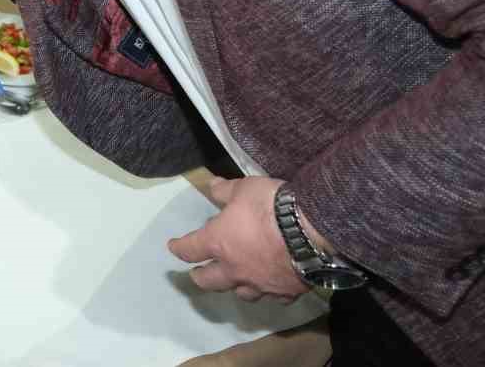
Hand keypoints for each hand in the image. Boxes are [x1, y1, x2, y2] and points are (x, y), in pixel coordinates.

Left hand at [167, 176, 307, 301]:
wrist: (312, 232)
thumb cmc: (271, 206)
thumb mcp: (244, 188)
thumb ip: (226, 191)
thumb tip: (211, 186)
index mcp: (219, 243)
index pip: (190, 249)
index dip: (179, 248)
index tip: (172, 247)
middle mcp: (235, 269)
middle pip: (209, 281)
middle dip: (200, 277)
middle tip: (196, 274)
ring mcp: (260, 284)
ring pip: (240, 294)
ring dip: (234, 288)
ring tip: (234, 282)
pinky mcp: (285, 292)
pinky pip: (273, 298)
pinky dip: (269, 293)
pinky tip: (271, 288)